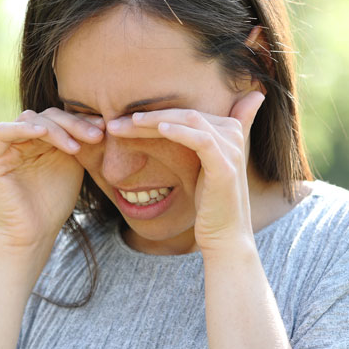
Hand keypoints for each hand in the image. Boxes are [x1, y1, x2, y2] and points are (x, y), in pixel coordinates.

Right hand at [0, 108, 104, 250]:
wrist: (34, 233)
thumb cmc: (54, 203)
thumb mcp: (74, 166)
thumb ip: (80, 142)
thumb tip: (102, 120)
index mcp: (42, 139)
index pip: (62, 118)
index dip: (82, 120)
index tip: (106, 127)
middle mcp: (24, 138)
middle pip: (48, 116)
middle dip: (74, 124)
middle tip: (96, 135)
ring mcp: (6, 146)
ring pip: (30, 119)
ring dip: (56, 129)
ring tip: (76, 146)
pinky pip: (2, 132)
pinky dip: (23, 128)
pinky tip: (44, 134)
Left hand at [106, 91, 264, 251]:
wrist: (225, 236)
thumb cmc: (208, 205)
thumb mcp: (200, 168)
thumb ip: (195, 144)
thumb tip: (175, 130)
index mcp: (228, 130)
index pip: (185, 113)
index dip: (154, 112)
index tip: (121, 120)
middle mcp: (233, 134)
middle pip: (185, 113)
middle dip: (149, 116)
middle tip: (115, 122)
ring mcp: (231, 150)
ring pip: (190, 121)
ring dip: (155, 120)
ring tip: (128, 123)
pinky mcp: (225, 167)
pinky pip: (201, 141)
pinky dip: (180, 132)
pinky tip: (160, 130)